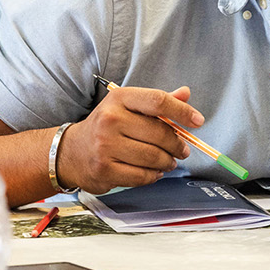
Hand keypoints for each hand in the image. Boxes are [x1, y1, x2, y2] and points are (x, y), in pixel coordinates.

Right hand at [58, 84, 204, 191]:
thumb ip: (156, 102)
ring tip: (168, 161)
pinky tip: (153, 172)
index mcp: (119, 98)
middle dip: (177, 144)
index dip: (182, 111)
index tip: (197, 121)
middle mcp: (111, 119)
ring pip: (153, 157)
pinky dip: (153, 175)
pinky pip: (142, 176)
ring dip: (167, 162)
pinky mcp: (105, 169)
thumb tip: (186, 93)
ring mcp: (106, 146)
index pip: (158, 101)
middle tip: (182, 150)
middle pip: (159, 133)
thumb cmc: (106, 128)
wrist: (71, 152)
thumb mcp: (127, 107)